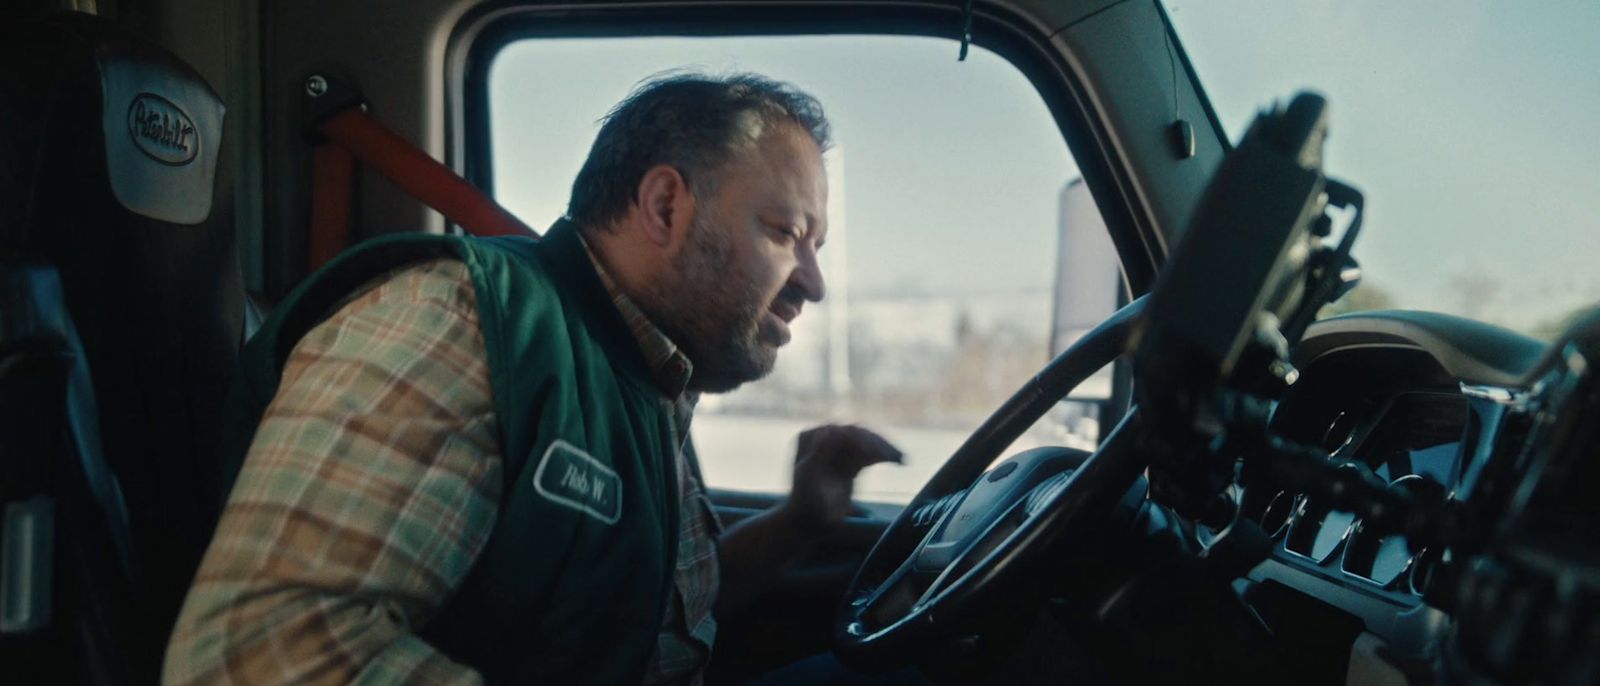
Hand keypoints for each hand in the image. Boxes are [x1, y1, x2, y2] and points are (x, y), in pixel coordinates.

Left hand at [777, 424, 903, 533]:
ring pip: (866, 443)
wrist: (809, 522)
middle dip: (875, 443)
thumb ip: (820, 453)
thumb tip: (832, 430)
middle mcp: (824, 438)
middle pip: (855, 435)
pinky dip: (885, 456)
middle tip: (892, 454)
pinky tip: (899, 460)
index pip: (838, 432)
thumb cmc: (804, 500)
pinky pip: (871, 455)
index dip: (856, 438)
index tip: (871, 451)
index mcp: (810, 436)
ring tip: (901, 458)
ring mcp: (839, 450)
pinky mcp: (851, 462)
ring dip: (884, 449)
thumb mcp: (808, 476)